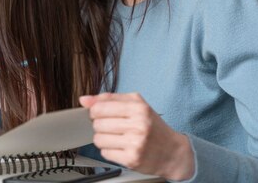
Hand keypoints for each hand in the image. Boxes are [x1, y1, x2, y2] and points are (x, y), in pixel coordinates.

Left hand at [79, 93, 193, 180]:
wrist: (173, 152)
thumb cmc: (152, 126)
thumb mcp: (136, 105)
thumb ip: (109, 99)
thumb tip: (84, 100)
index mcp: (139, 108)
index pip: (100, 107)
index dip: (94, 111)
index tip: (99, 114)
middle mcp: (138, 125)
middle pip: (98, 124)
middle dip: (100, 125)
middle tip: (112, 127)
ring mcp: (135, 144)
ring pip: (98, 139)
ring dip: (103, 139)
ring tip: (116, 138)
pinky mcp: (132, 159)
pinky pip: (105, 153)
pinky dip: (109, 151)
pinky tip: (120, 148)